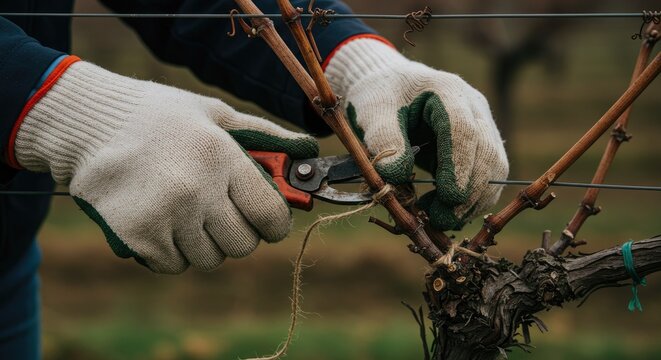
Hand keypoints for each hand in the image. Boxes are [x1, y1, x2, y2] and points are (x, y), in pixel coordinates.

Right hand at [12, 60, 317, 272]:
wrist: (88, 126)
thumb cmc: (159, 117)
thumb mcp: (216, 114)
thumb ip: (265, 137)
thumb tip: (308, 153)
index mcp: (222, 158)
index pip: (271, 215)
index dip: (275, 224)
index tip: (269, 222)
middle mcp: (198, 191)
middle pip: (243, 245)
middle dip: (240, 233)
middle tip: (223, 213)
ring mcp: (167, 218)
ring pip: (210, 258)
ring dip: (206, 242)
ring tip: (187, 211)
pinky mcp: (139, 238)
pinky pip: (175, 264)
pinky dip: (174, 251)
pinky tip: (163, 221)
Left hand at [325, 38, 507, 230]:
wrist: (391, 90)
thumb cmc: (381, 97)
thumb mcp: (372, 111)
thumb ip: (384, 139)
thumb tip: (397, 175)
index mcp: (448, 91)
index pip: (463, 130)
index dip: (458, 165)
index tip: (448, 197)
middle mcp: (474, 108)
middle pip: (486, 152)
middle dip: (468, 192)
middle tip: (440, 219)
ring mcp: (483, 127)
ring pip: (494, 169)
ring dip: (473, 201)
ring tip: (440, 219)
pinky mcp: (481, 147)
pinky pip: (488, 178)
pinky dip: (473, 200)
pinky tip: (447, 212)